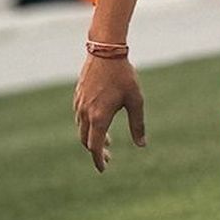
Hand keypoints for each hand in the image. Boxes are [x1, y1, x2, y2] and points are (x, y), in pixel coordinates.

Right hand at [73, 56, 145, 172]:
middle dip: (96, 151)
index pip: (94, 147)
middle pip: (86, 141)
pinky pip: (79, 117)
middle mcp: (85, 113)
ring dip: (92, 138)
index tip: (103, 168)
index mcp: (99, 117)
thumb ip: (138, 125)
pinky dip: (88, 126)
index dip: (98, 160)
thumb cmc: (124, 76)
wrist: (105, 51)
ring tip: (107, 140)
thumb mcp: (136, 101)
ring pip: (82, 129)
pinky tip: (99, 122)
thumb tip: (142, 145)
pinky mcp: (78, 96)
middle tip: (108, 157)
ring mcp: (79, 104)